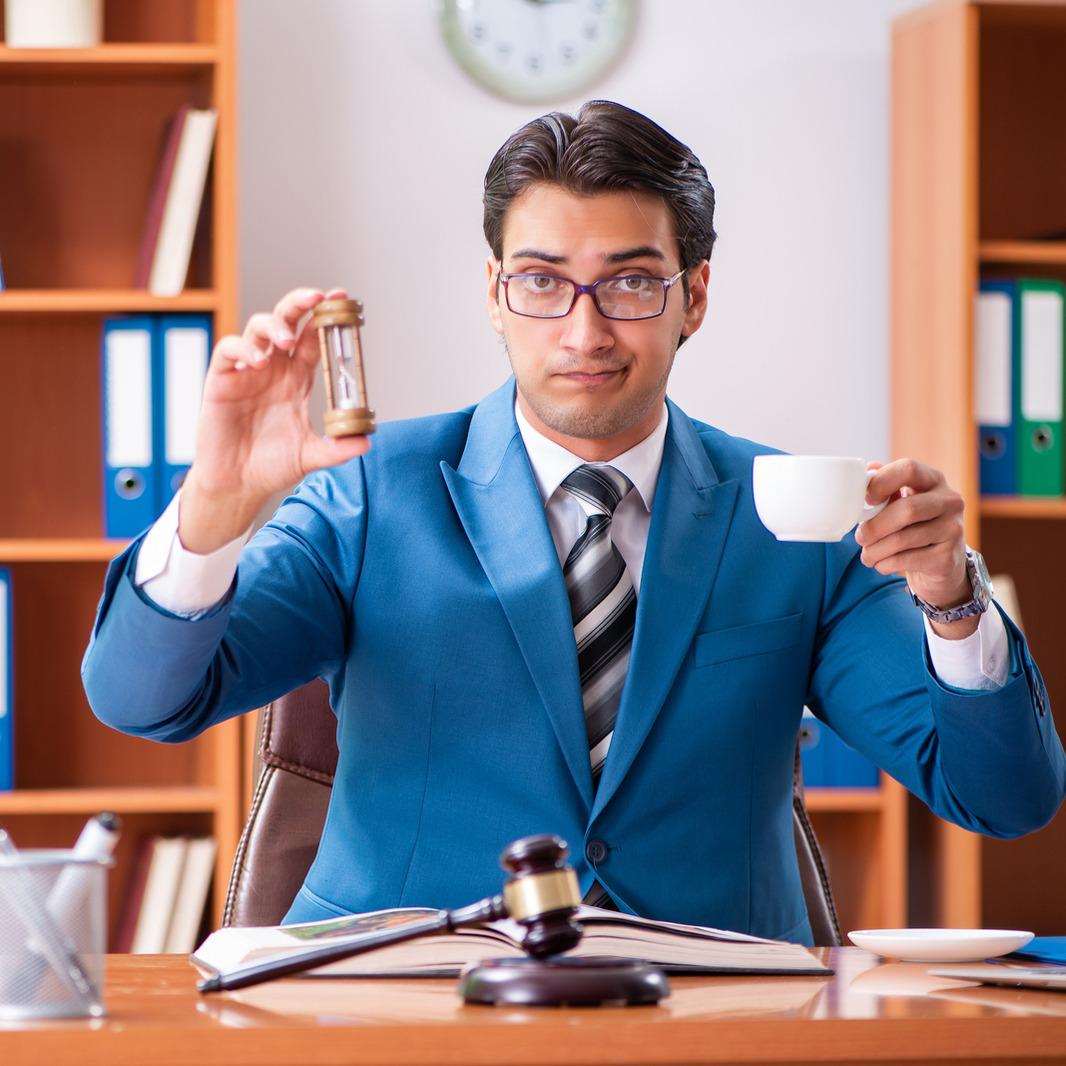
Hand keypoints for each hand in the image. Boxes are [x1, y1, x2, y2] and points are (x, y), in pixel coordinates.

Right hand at [178, 287, 370, 553]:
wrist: (238, 484)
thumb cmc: (271, 465)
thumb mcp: (310, 456)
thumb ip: (337, 449)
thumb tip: (366, 442)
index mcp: (295, 379)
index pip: (311, 338)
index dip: (325, 318)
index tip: (342, 300)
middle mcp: (273, 369)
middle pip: (285, 321)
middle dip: (300, 304)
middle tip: (317, 298)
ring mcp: (246, 372)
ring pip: (257, 329)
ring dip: (274, 326)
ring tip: (286, 340)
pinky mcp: (221, 380)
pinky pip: (229, 351)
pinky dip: (243, 349)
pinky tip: (259, 361)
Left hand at [855, 459, 976, 638]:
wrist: (942, 566)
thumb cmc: (914, 527)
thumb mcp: (902, 502)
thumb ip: (885, 487)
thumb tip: (866, 471)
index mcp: (934, 480)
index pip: (909, 469)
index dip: (882, 482)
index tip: (867, 501)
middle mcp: (950, 501)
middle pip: (907, 509)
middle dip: (875, 526)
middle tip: (860, 538)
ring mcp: (953, 530)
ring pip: (903, 539)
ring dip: (875, 550)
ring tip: (867, 555)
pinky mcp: (947, 557)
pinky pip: (906, 560)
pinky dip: (885, 564)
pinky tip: (881, 564)